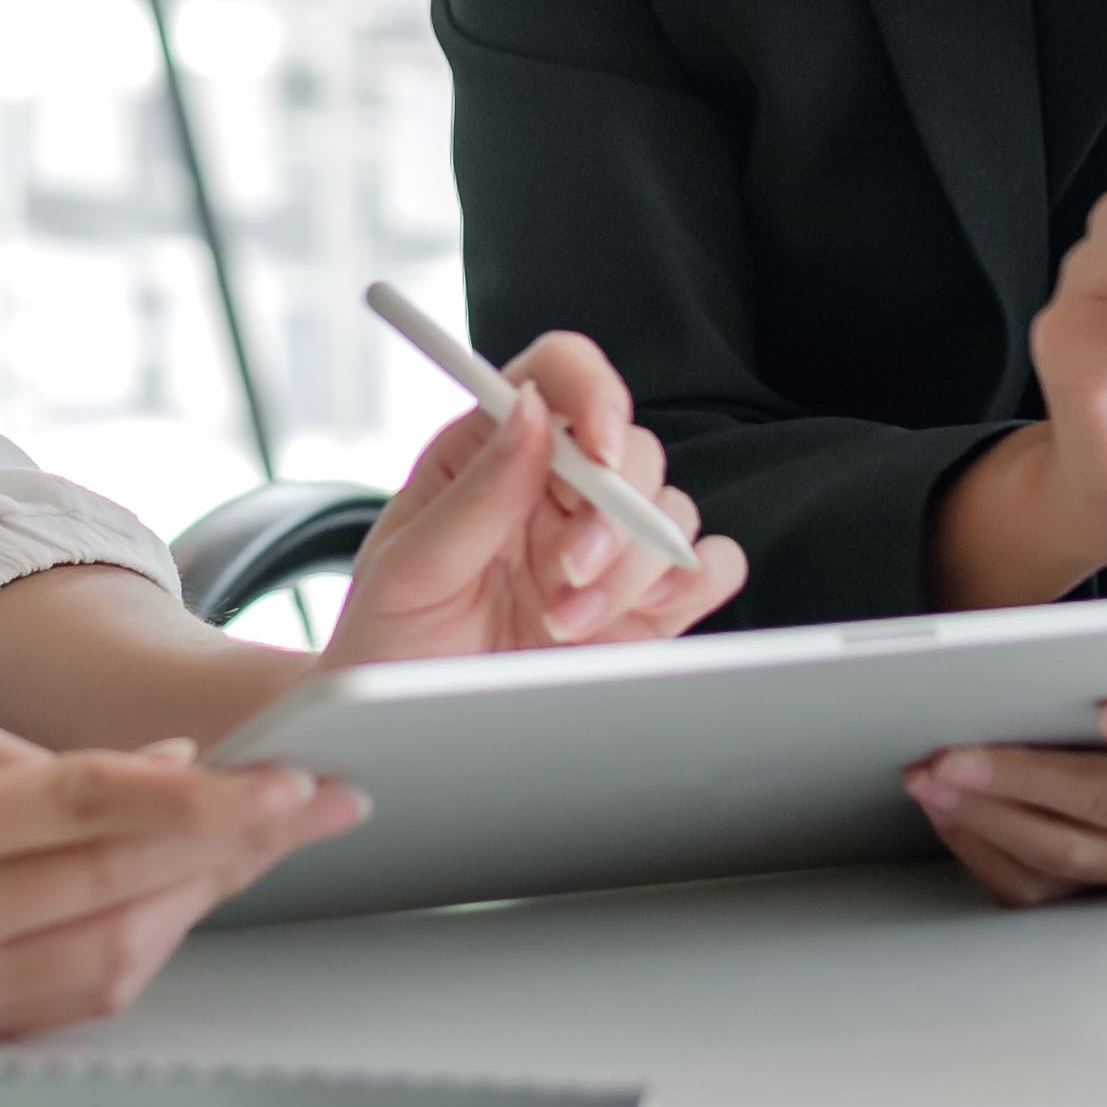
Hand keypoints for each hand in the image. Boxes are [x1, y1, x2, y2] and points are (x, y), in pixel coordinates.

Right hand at [0, 712, 352, 1041]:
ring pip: (114, 954)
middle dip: (233, 841)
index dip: (194, 796)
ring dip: (203, 895)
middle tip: (316, 804)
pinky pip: (80, 997)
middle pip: (116, 883)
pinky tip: (184, 896)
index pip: (79, 806)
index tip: (284, 779)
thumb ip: (45, 760)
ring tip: (262, 841)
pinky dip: (148, 942)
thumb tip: (173, 767)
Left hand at [310, 331, 747, 667]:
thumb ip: (476, 492)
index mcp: (492, 451)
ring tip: (562, 625)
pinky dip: (690, 586)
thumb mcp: (411, 568)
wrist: (412, 731)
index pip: (558, 374)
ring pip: (675, 509)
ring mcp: (608, 544)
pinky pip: (713, 564)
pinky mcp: (649, 602)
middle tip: (566, 574)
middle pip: (633, 448)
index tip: (599, 445)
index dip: (592, 391)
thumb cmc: (394, 641)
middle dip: (612, 515)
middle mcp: (558, 487)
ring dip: (630, 571)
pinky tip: (628, 622)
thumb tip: (534, 411)